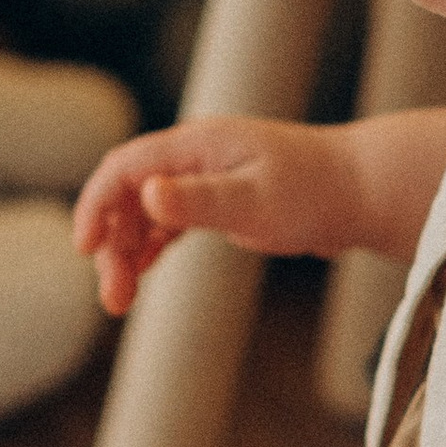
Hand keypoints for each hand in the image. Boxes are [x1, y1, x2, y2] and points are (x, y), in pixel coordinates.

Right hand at [73, 115, 357, 317]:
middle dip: (111, 245)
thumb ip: (199, 200)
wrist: (363, 191)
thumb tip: (146, 196)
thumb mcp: (255, 202)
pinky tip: (139, 275)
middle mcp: (195, 157)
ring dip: (127, 253)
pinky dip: (150, 248)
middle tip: (113, 298)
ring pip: (145, 213)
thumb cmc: (316, 193)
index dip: (95, 205)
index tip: (82, 249)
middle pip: (128, 196)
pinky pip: (168, 222)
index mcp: (197, 145)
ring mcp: (206, 177)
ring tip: (120, 300)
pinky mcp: (220, 200)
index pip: (125, 169)